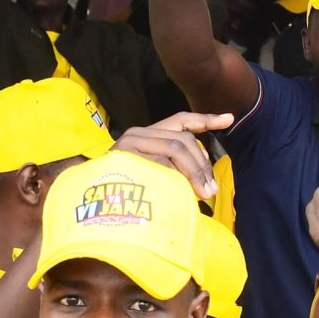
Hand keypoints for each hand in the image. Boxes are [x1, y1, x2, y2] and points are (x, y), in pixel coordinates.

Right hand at [113, 111, 235, 201]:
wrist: (89, 198)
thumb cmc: (126, 191)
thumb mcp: (156, 177)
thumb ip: (177, 171)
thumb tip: (207, 182)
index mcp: (148, 134)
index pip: (181, 120)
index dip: (206, 119)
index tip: (229, 119)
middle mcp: (138, 133)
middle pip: (183, 140)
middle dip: (202, 165)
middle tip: (211, 189)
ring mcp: (129, 143)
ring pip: (175, 149)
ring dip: (193, 172)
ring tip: (201, 193)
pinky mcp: (124, 156)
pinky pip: (160, 164)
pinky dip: (173, 177)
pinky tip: (178, 191)